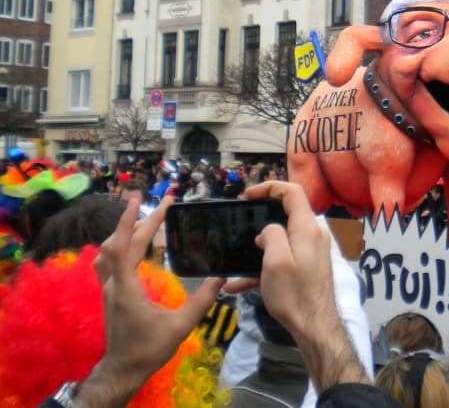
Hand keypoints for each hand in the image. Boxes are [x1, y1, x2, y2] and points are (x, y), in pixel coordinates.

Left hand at [77, 197, 222, 407]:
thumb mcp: (180, 326)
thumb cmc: (149, 349)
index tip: (141, 200)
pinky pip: (107, 261)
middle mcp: (112, 284)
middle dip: (139, 220)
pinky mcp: (108, 293)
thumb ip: (201, 301)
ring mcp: (107, 288)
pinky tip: (132, 244)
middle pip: (119, 243)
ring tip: (147, 219)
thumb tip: (221, 277)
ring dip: (125, 231)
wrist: (123, 369)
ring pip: (108, 250)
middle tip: (162, 204)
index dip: (131, 220)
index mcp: (126, 288)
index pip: (124, 246)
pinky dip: (119, 245)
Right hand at [224, 181, 333, 337]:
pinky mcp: (306, 268)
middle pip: (287, 213)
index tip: (247, 196)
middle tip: (240, 222)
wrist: (313, 327)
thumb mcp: (276, 260)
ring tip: (235, 256)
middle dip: (262, 216)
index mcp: (307, 228)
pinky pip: (283, 259)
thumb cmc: (294, 293)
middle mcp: (313, 235)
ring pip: (281, 239)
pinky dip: (262, 267)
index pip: (292, 192)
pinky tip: (237, 285)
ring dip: (258, 246)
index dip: (270, 187)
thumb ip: (271, 235)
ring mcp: (311, 252)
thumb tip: (268, 230)